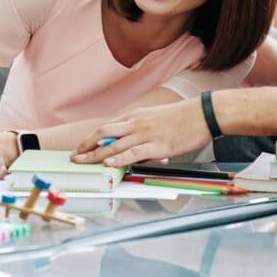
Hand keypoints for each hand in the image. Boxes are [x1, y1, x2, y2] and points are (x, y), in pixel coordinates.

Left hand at [72, 98, 209, 166]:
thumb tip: (134, 147)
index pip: (107, 127)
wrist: (201, 114)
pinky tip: (108, 162)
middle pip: (104, 134)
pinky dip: (118, 157)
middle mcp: (136, 123)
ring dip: (95, 154)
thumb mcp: (156, 119)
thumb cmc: (183, 118)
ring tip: (83, 162)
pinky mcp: (156, 145)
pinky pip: (133, 152)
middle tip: (74, 156)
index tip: (81, 147)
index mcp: (136, 116)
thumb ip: (142, 130)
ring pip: (114, 144)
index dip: (91, 138)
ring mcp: (145, 134)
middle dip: (86, 146)